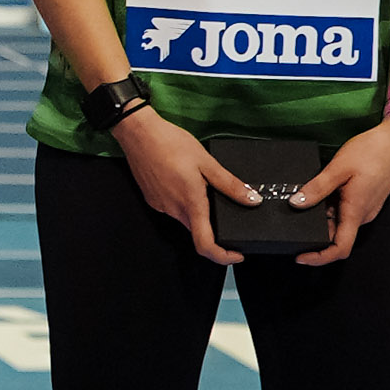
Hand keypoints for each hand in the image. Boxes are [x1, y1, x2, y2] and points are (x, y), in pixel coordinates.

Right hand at [112, 106, 251, 263]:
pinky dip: (184, 203)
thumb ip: (230, 184)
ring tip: (203, 187)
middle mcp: (173, 209)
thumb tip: (252, 200)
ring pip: (185, 220)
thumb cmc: (170, 143)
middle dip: (214, 229)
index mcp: (190, 203)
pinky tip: (185, 182)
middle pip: (197, 232)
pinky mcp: (152, 199)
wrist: (137, 132)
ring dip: (198, 212)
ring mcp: (160, 205)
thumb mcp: (207, 161)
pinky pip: (173, 209)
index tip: (237, 254)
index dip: (223, 256)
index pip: (205, 244)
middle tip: (227, 210)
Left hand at [294, 110, 389, 265]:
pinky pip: (347, 211)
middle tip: (294, 219)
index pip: (340, 248)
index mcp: (357, 211)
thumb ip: (316, 189)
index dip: (319, 257)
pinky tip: (322, 192)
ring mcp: (367, 207)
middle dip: (315, 232)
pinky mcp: (367, 199)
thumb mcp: (338, 168)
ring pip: (341, 222)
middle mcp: (364, 214)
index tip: (301, 257)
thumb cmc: (373, 151)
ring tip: (306, 200)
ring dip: (323, 217)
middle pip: (337, 235)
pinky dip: (332, 207)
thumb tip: (296, 204)